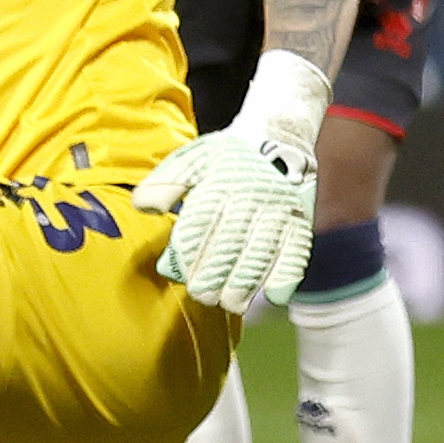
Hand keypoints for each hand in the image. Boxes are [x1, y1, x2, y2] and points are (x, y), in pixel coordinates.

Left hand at [133, 52, 329, 313]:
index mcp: (218, 182)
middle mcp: (249, 197)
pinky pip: (295, 254)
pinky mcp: (300, 222)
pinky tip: (271, 296)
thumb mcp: (190, 159)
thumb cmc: (225, 157)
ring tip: (230, 303)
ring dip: (244, 284)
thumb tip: (143, 207)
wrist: (277, 139)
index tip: (181, 274)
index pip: (200, 224)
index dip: (189, 254)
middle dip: (213, 276)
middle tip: (202, 295)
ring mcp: (278, 211)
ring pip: (260, 254)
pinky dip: (284, 277)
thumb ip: (163, 183)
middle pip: (229, 245)